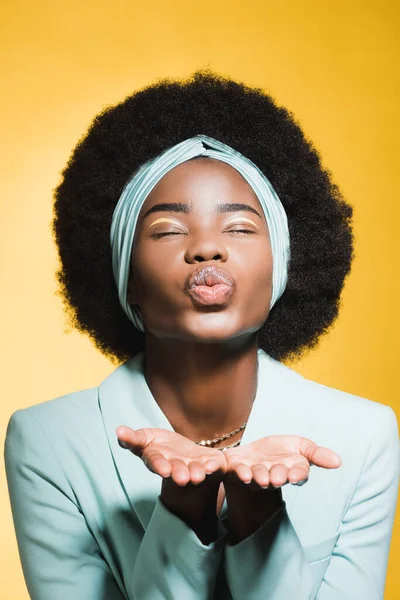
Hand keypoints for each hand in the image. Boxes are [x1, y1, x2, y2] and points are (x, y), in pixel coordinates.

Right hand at [116, 426, 226, 484]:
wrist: (184, 452)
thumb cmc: (160, 446)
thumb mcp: (145, 439)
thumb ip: (133, 438)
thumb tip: (118, 431)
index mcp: (159, 461)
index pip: (156, 463)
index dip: (159, 465)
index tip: (163, 469)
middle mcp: (177, 467)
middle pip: (177, 470)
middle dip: (179, 473)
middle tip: (182, 478)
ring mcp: (194, 466)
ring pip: (195, 471)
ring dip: (197, 472)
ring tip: (198, 475)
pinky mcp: (211, 462)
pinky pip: (214, 465)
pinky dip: (214, 466)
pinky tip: (213, 464)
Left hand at [222, 435, 341, 543]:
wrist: (252, 453)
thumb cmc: (279, 451)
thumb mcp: (301, 446)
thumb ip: (317, 454)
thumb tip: (338, 461)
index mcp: (291, 470)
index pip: (299, 473)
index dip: (298, 475)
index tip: (296, 476)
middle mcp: (274, 475)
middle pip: (278, 476)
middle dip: (278, 476)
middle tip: (277, 476)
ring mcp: (255, 474)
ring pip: (258, 476)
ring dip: (260, 476)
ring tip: (261, 477)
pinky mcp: (238, 470)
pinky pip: (238, 473)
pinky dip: (242, 473)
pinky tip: (244, 472)